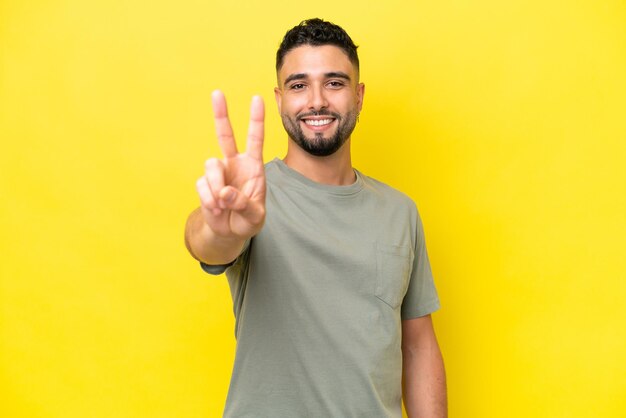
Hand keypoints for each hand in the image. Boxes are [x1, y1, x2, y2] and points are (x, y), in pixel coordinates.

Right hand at [196, 90, 265, 238]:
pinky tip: (217, 210)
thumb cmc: (248, 220)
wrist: (230, 232)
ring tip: (222, 205)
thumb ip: (243, 204)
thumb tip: (225, 192)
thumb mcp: (254, 216)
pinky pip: (203, 186)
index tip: (257, 98)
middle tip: (217, 93)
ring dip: (216, 187)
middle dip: (221, 114)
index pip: (255, 139)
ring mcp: (218, 172)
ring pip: (211, 166)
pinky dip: (210, 201)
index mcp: (253, 166)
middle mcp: (234, 164)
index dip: (256, 119)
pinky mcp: (204, 183)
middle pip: (226, 135)